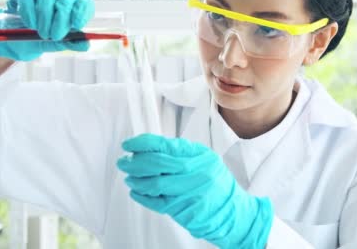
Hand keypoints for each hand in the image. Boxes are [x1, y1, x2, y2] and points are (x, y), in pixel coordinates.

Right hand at [0, 0, 93, 60]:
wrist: (21, 35)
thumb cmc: (46, 36)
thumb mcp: (58, 43)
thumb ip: (71, 43)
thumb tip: (85, 45)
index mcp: (78, 2)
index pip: (84, 2)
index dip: (81, 12)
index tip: (76, 26)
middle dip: (61, 15)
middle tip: (55, 35)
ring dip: (45, 13)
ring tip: (42, 32)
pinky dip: (29, 11)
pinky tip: (31, 24)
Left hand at [116, 134, 272, 248]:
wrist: (233, 212)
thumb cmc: (216, 184)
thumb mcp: (205, 160)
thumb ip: (181, 153)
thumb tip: (150, 147)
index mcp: (200, 156)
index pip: (165, 145)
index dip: (142, 144)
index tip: (128, 145)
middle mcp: (195, 172)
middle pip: (157, 164)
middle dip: (134, 162)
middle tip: (123, 162)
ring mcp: (190, 192)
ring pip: (154, 184)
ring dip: (136, 180)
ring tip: (129, 177)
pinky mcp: (184, 209)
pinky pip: (156, 202)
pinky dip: (142, 196)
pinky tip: (136, 191)